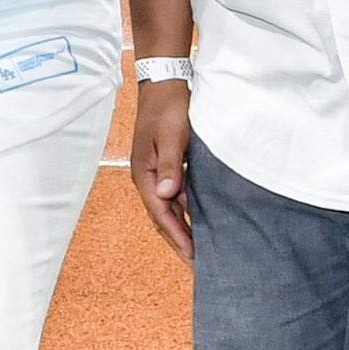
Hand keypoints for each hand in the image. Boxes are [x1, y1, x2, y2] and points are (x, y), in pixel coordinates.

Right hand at [128, 77, 193, 263]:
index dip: (179, 237)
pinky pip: (179, 197)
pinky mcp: (169, 167)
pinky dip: (189, 212)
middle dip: (180, 242)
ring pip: (172, 210)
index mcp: (145, 175)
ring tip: (203, 251)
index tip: (194, 258)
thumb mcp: (170, 135)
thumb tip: (167, 194)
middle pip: (164, 219)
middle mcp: (149, 179)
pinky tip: (203, 221)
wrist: (164, 83)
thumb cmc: (167, 107)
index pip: (162, 215)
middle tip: (199, 267)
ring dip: (186, 229)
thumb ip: (169, 164)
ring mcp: (158, 174)